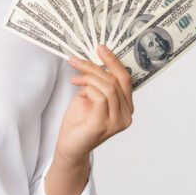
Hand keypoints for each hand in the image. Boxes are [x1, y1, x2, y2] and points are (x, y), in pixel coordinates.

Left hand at [55, 45, 134, 162]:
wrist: (69, 146)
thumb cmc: (79, 121)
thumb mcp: (91, 95)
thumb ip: (98, 82)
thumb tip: (96, 61)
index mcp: (126, 107)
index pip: (125, 79)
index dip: (114, 62)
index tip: (100, 48)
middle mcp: (125, 115)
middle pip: (117, 81)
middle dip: (97, 66)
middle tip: (78, 60)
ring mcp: (116, 122)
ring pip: (108, 87)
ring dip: (89, 77)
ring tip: (75, 77)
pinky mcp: (103, 125)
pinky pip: (100, 98)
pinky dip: (88, 89)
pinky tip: (78, 89)